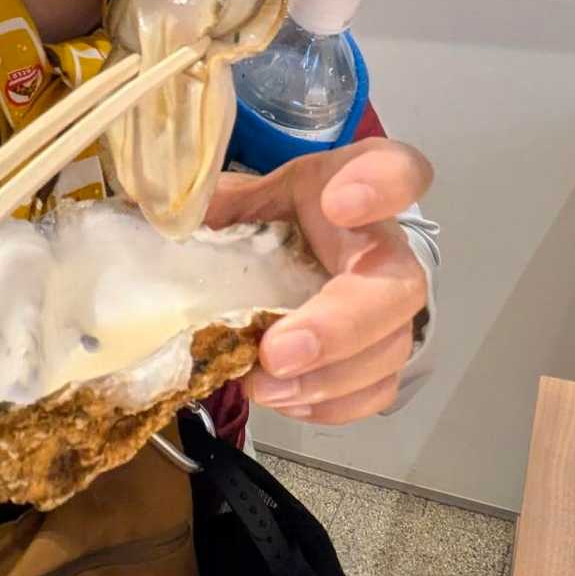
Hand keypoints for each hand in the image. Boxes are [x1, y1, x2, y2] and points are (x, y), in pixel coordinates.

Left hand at [206, 138, 432, 424]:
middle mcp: (388, 248)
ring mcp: (392, 309)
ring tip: (263, 385)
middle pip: (399, 287)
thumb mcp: (253, 195)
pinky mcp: (381, 356)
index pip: (398, 170)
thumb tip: (175, 221)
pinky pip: (376, 391)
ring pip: (387, 351)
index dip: (381, 186)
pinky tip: (285, 400)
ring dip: (325, 379)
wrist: (312, 255)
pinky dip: (330, 405)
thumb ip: (222, 204)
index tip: (338, 203)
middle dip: (339, 326)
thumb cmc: (285, 220)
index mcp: (358, 187)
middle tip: (278, 350)